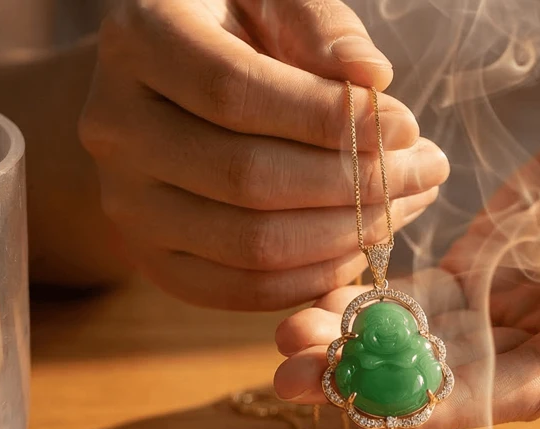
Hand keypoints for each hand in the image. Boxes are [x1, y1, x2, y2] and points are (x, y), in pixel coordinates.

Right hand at [78, 0, 449, 309]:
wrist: (168, 87)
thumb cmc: (234, 28)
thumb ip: (318, 24)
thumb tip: (370, 80)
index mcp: (137, 40)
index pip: (234, 93)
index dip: (327, 119)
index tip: (405, 125)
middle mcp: (114, 126)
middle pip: (246, 178)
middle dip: (354, 183)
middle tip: (424, 170)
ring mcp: (126, 203)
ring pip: (248, 245)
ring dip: (346, 235)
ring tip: (405, 203)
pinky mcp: (152, 259)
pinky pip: (238, 290)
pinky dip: (311, 278)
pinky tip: (359, 245)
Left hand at [272, 87, 539, 428]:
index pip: (534, 387)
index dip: (456, 405)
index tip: (381, 411)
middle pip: (471, 382)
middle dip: (384, 384)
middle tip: (299, 380)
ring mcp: (526, 321)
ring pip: (440, 349)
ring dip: (364, 350)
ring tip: (288, 345)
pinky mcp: (496, 286)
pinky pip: (434, 307)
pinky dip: (380, 310)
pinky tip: (323, 308)